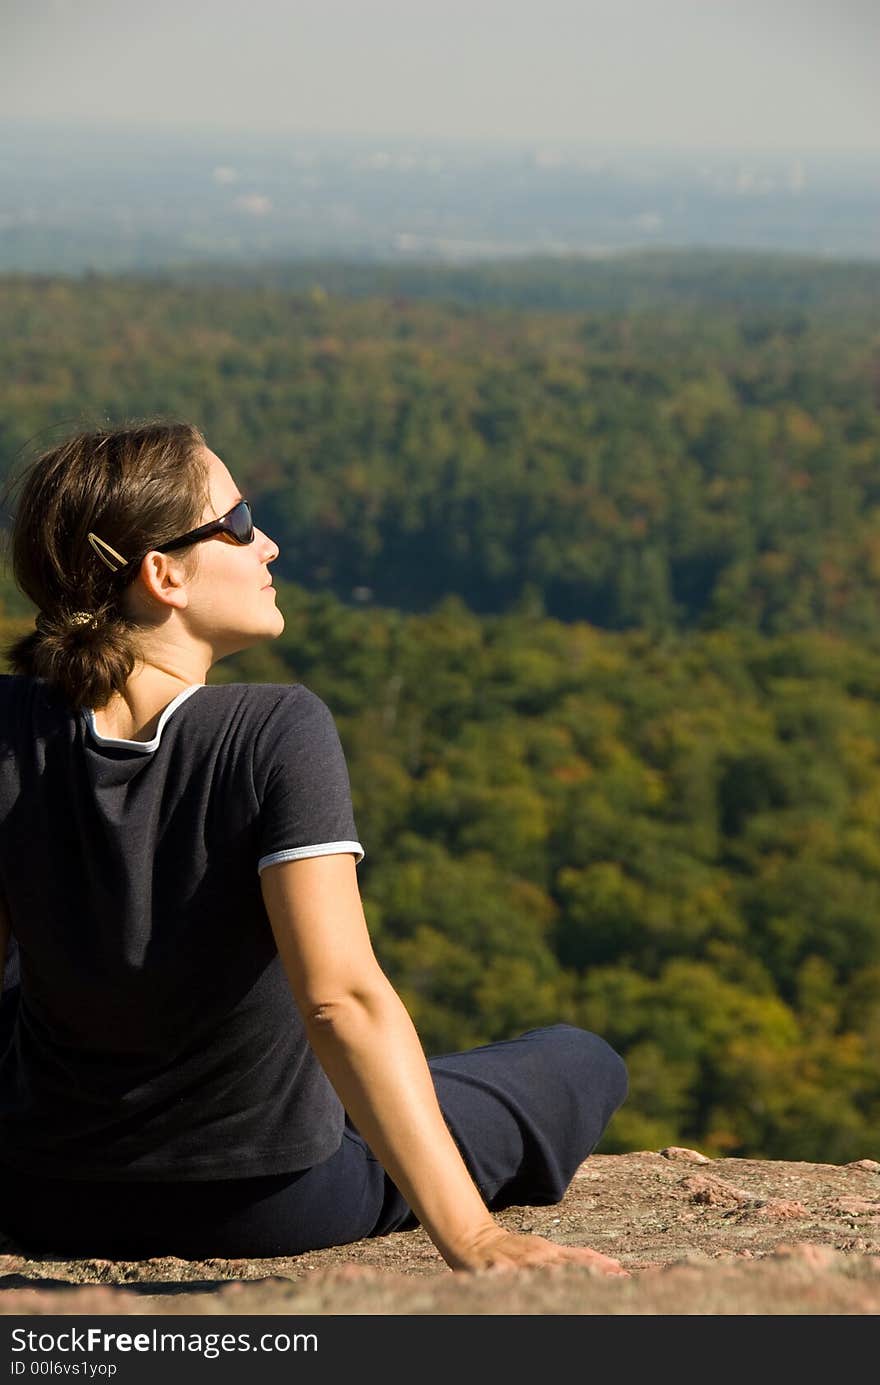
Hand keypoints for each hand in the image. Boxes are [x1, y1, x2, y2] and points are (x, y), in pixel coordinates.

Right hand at [447, 1225, 628, 1275]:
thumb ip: (563, 1258)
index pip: (580, 1257)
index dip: (601, 1264)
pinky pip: (525, 1279)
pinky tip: (552, 1281)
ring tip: (599, 1279)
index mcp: (547, 1251)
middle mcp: (538, 1256)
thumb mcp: (537, 1251)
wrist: (472, 1241)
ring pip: (553, 1271)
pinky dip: (540, 1277)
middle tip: (622, 1278)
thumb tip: (597, 1264)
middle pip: (572, 1265)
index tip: (623, 1272)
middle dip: (597, 1271)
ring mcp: (523, 1264)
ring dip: (577, 1274)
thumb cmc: (509, 1251)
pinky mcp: (506, 1272)